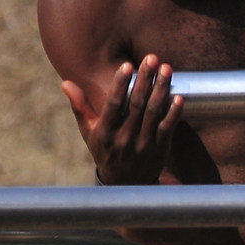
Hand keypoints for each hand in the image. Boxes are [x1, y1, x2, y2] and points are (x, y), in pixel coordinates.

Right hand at [63, 56, 182, 185]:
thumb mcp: (89, 132)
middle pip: (137, 105)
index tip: (127, 65)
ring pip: (154, 113)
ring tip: (166, 69)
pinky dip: (174, 113)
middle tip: (152, 58)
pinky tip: (179, 96)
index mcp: (105, 133)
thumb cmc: (104, 152)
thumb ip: (80, 107)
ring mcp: (144, 145)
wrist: (125, 186)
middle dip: (145, 80)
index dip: (121, 85)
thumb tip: (66, 83)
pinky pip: (168, 129)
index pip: (114, 105)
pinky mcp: (160, 150)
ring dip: (161, 89)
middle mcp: (124, 139)